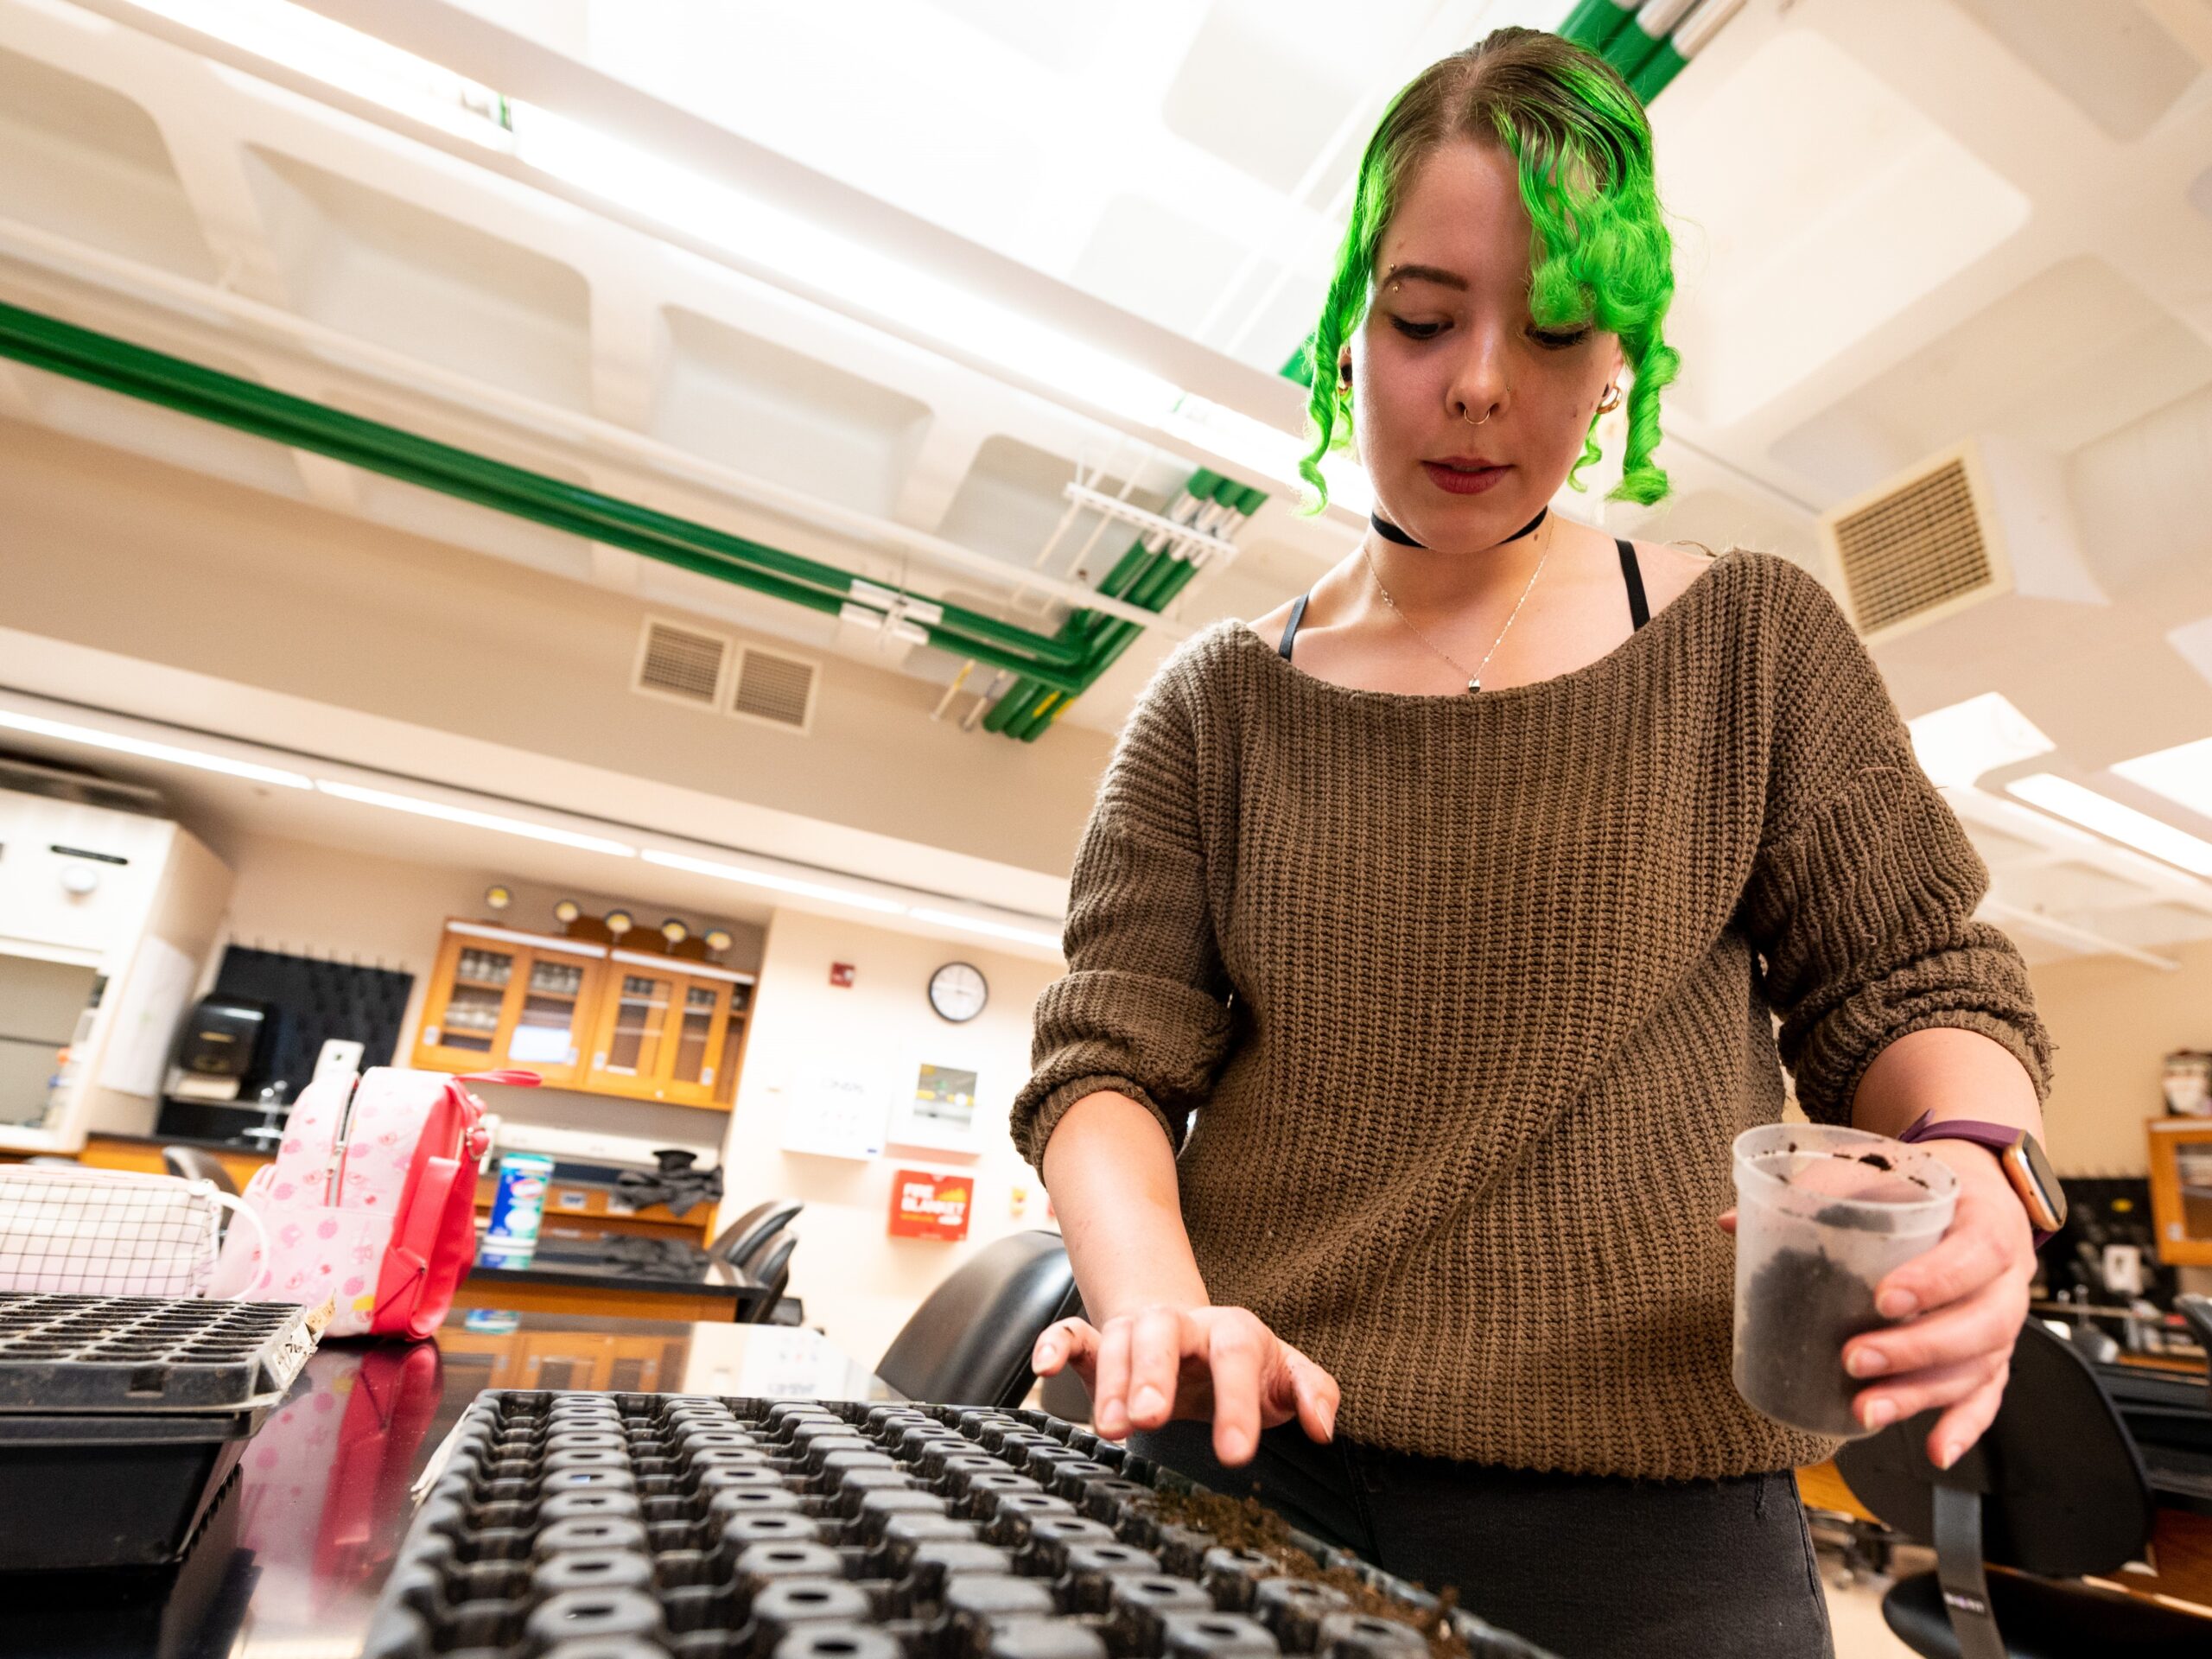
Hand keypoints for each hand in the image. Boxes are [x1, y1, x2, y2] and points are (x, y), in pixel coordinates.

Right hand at [1031, 1304, 1340, 1467]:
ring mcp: (1136, 1330)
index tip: (1235, 1453)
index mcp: (1232, 1332)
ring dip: (1112, 1382)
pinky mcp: (1099, 1342)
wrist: (1191, 1333)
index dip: (1236, 1403)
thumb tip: (1323, 1426)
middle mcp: (1181, 1325)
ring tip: (1112, 1428)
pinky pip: (1072, 1333)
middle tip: (1150, 1420)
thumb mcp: (1285, 1373)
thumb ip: (1313, 1392)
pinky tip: (1043, 1366)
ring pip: (1118, 1339)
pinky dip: (1055, 1343)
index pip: (1237, 1356)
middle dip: (1155, 1374)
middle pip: (1165, 1334)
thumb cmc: (1241, 1362)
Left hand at [1716, 1143, 2033, 1466]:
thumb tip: (1731, 1222)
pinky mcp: (1995, 1352)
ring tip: (1866, 1409)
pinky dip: (1964, 1425)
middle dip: (1916, 1349)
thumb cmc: (1923, 1185)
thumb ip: (1817, 1192)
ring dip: (1922, 1394)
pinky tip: (1935, 1450)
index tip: (1883, 1299)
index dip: (1934, 1281)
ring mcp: (2005, 1321)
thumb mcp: (1881, 1171)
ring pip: (1980, 1367)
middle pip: (1981, 1325)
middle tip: (1855, 1359)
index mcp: (1987, 1222)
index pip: (1975, 1255)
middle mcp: (2008, 1280)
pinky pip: (1988, 1395)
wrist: (1978, 1191)